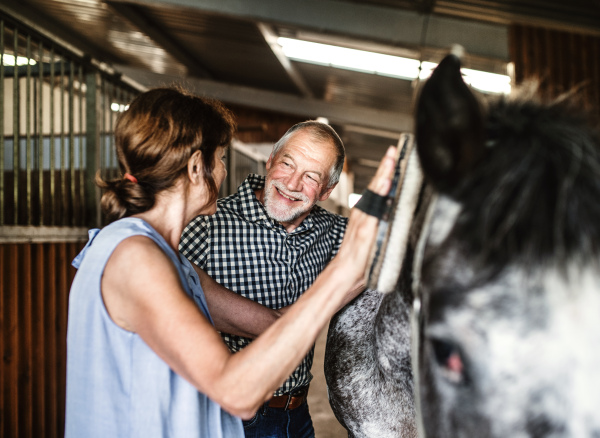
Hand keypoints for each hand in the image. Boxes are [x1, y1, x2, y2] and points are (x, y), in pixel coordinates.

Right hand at [335, 146, 396, 280]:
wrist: (344, 275)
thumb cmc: (361, 259)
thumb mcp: (375, 239)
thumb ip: (382, 226)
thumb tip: (395, 215)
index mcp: (368, 214)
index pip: (379, 189)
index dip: (386, 172)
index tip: (394, 156)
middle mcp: (364, 214)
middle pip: (376, 186)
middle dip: (385, 167)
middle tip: (393, 150)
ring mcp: (364, 221)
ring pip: (375, 194)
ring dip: (383, 176)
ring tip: (391, 160)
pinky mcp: (365, 231)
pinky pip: (374, 209)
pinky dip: (379, 196)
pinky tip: (386, 184)